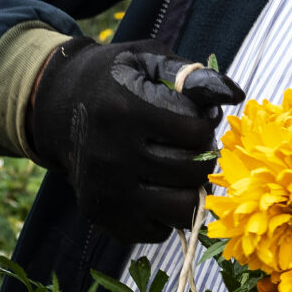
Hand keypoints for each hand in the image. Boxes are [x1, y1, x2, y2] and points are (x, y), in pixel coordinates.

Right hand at [27, 40, 243, 244]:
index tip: (193, 116)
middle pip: (193, 171)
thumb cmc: (113, 79)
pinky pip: (158, 231)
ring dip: (189, 189)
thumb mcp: (149, 61)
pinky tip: (153, 186)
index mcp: (125, 110)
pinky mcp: (101, 214)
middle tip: (190, 145)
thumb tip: (233, 95)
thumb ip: (194, 75)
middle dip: (202, 156)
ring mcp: (106, 190)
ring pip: (182, 210)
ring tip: (179, 170)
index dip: (204, 122)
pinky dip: (164, 212)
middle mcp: (112, 155)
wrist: (58, 107)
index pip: (196, 131)